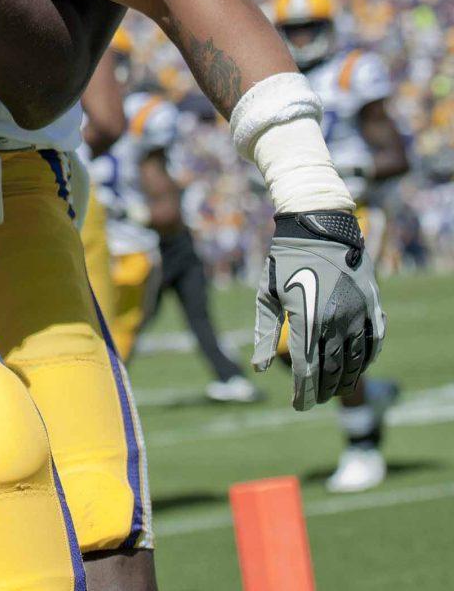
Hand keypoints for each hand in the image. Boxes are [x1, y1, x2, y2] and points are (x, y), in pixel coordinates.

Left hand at [252, 210, 385, 410]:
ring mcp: (358, 313)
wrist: (318, 227)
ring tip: (333, 389)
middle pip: (332, 368)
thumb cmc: (284, 260)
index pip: (307, 368)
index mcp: (307, 317)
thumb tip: (260, 368)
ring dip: (345, 379)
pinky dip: (365, 360)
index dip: (304, 392)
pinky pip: (373, 342)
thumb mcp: (266, 293)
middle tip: (313, 400)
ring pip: (356, 360)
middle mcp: (336, 319)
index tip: (298, 406)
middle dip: (322, 389)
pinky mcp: (373, 306)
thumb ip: (264, 332)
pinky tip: (355, 367)